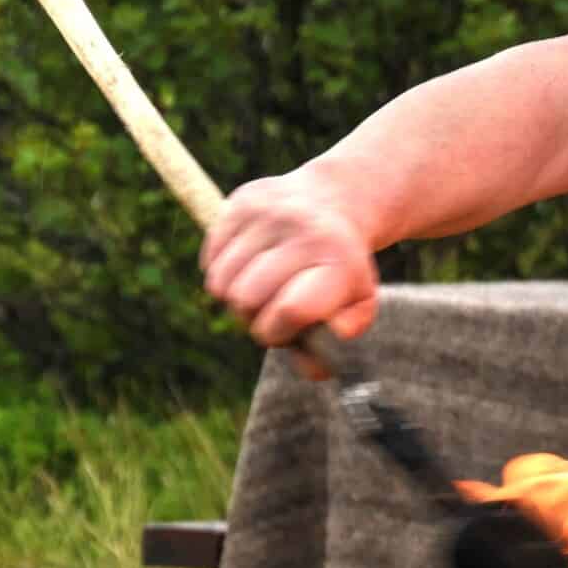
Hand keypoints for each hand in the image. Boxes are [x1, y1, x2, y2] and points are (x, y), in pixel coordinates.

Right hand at [201, 170, 379, 377]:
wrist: (336, 199)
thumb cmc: (341, 266)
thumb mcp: (358, 303)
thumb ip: (336, 342)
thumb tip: (318, 369)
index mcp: (339, 262)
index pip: (290, 310)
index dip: (279, 332)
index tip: (287, 329)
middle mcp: (306, 231)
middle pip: (247, 299)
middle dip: (253, 317)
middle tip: (271, 310)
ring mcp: (272, 213)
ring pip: (222, 283)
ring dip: (234, 297)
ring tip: (261, 287)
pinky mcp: (242, 202)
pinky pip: (210, 260)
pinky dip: (222, 271)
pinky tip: (250, 261)